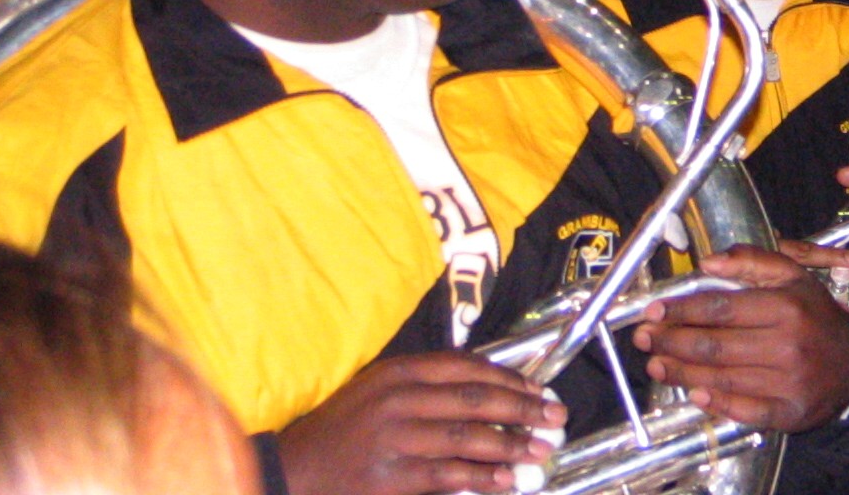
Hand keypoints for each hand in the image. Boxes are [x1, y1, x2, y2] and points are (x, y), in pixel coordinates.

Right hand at [277, 350, 566, 494]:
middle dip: (522, 409)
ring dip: (511, 446)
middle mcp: (397, 399)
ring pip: (467, 439)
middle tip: (555, 417)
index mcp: (397, 371)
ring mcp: (394, 440)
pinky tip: (508, 481)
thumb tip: (489, 387)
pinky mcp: (391, 478)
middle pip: (474, 400)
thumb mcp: (377, 390)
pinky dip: (482, 478)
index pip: (467, 367)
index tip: (539, 389)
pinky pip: (448, 476)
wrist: (293, 472)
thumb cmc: (343, 431)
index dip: (509, 378)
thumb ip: (425, 384)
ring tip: (541, 450)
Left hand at [633, 245, 848, 430]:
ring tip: (656, 363)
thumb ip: (751, 261)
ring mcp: (789, 382)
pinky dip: (715, 404)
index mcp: (787, 306)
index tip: (654, 311)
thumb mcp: (793, 276)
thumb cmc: (815, 316)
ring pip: (722, 378)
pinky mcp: (788, 413)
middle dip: (672, 342)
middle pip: (716, 345)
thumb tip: (707, 263)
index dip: (682, 310)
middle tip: (644, 338)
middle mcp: (788, 345)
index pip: (722, 308)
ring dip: (682, 372)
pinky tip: (692, 394)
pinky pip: (744, 411)